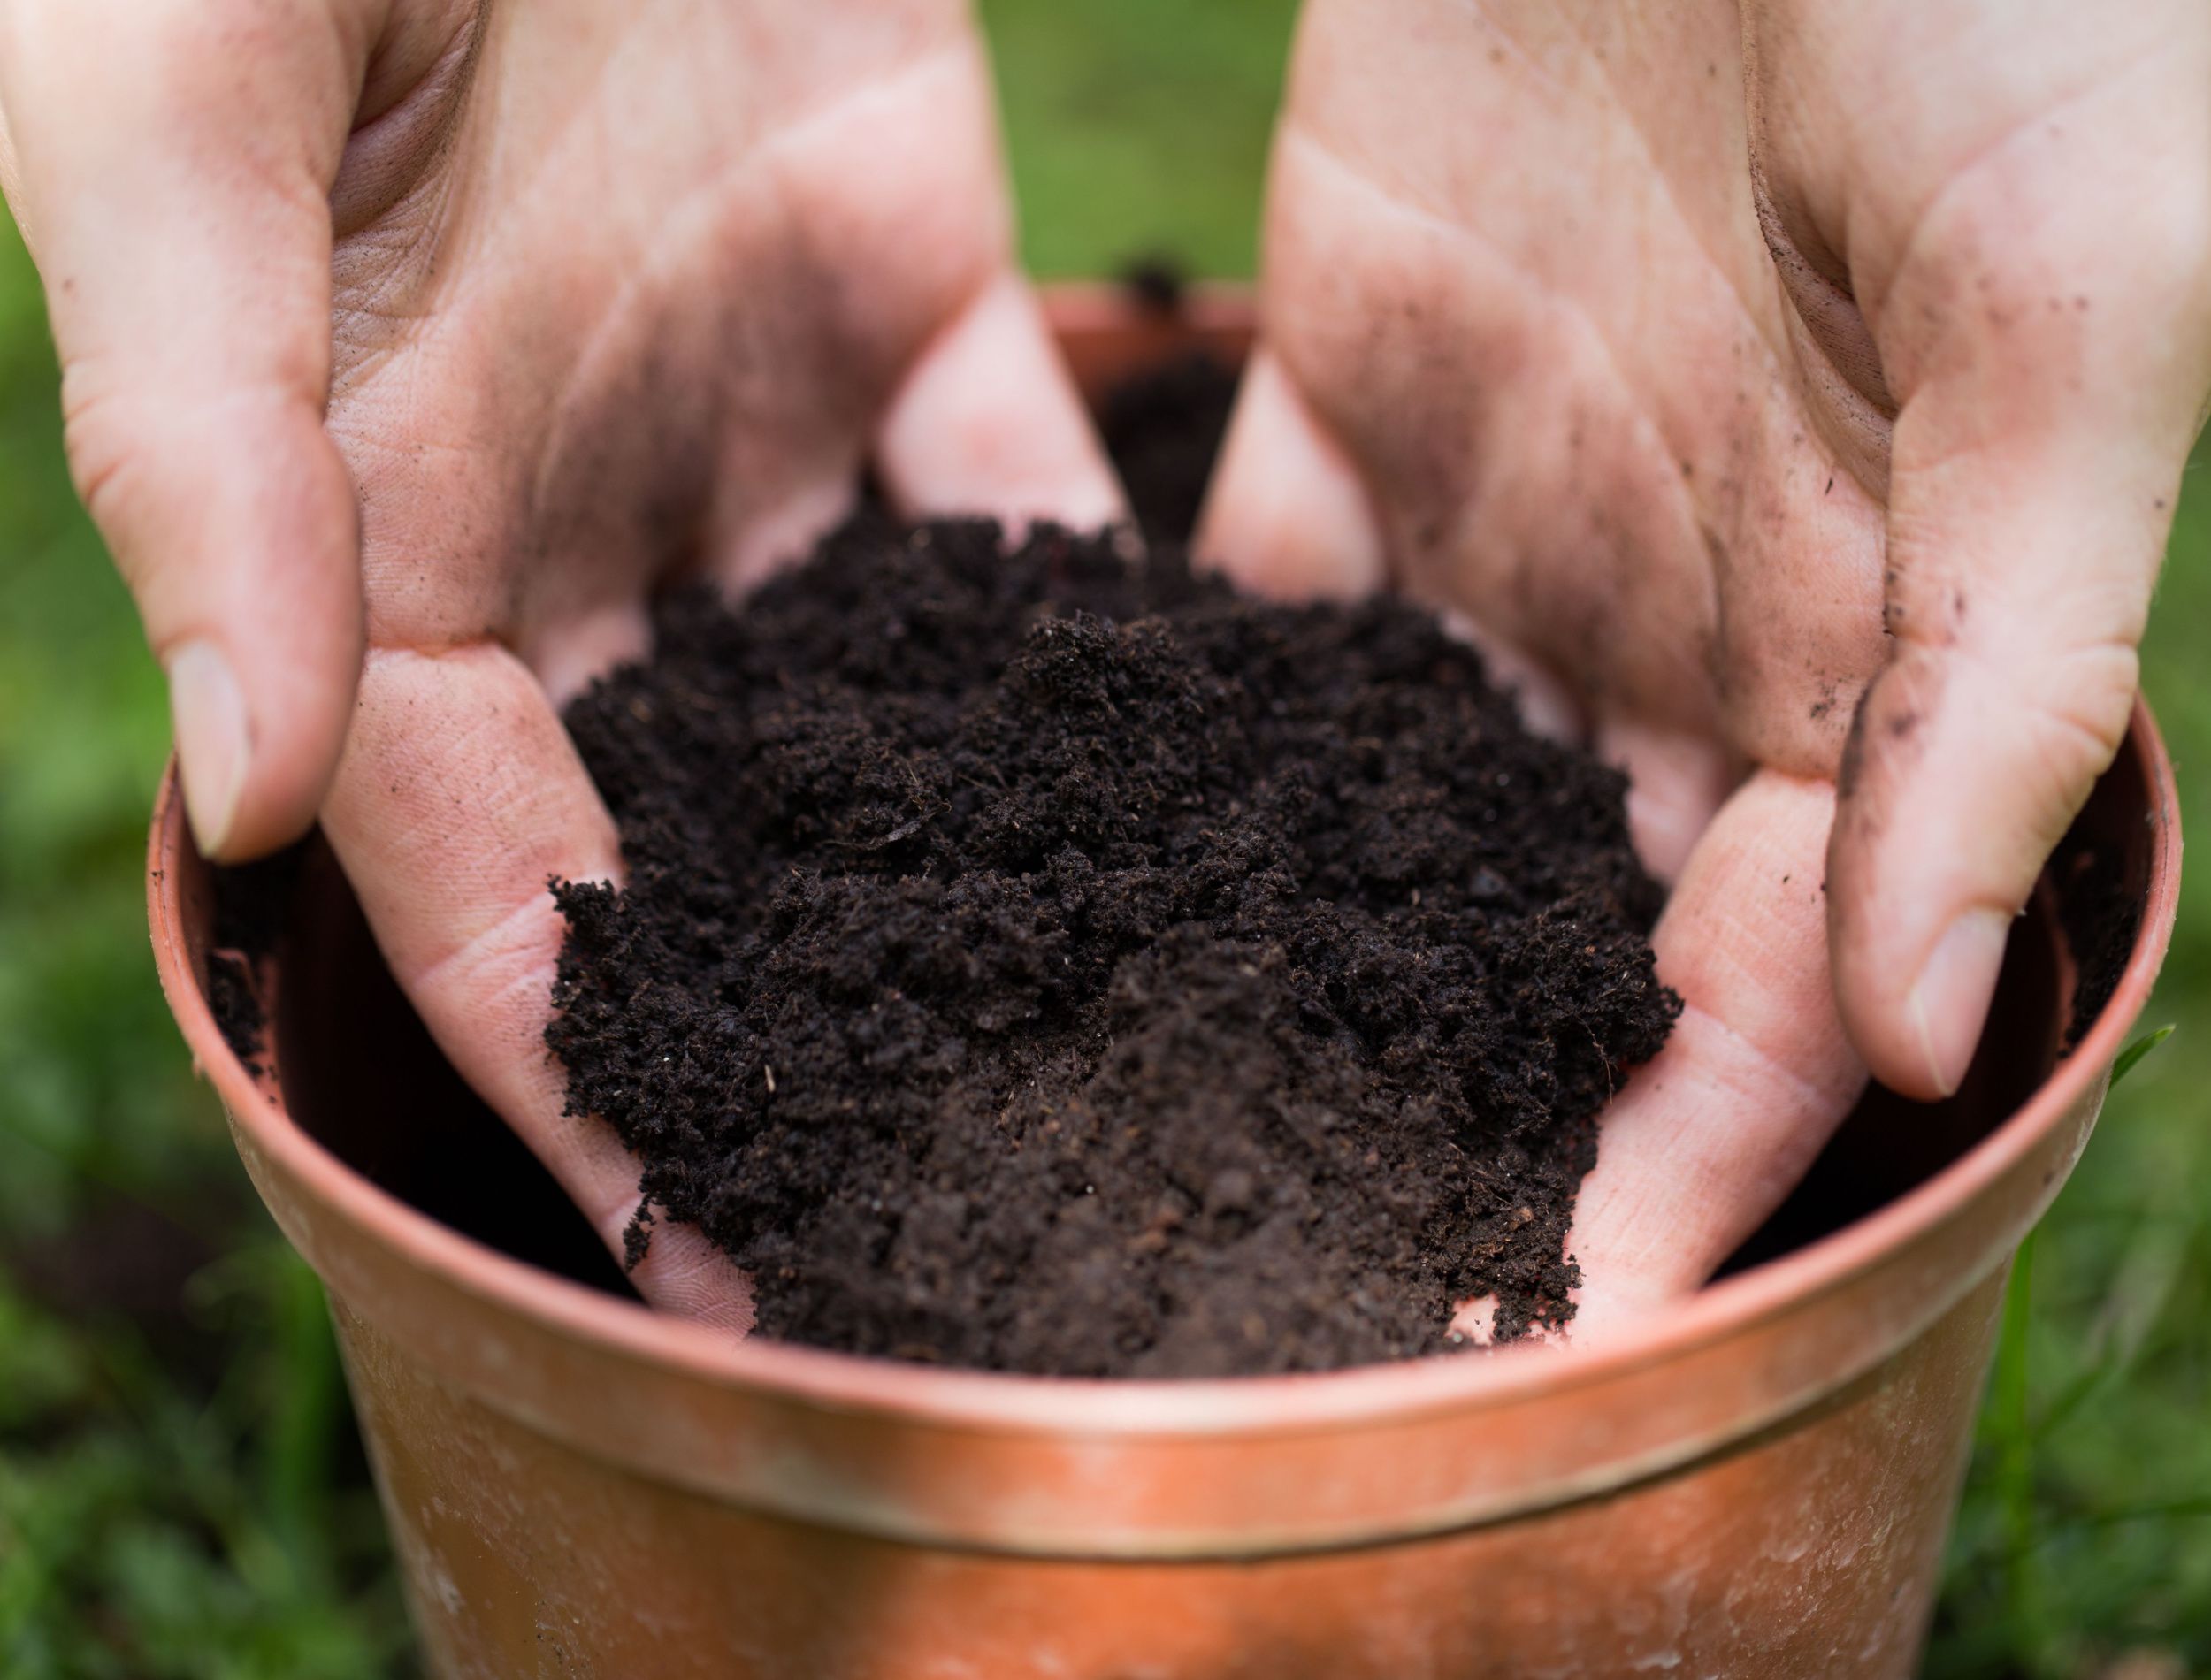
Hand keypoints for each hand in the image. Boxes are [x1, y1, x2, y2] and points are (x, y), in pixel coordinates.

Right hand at [0, 0, 1119, 1322]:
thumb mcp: (176, 106)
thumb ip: (205, 447)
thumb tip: (265, 799)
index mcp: (382, 518)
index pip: (488, 868)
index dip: (591, 1072)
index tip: (718, 1263)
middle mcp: (573, 503)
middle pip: (709, 834)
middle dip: (821, 1032)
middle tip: (971, 1223)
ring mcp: (742, 403)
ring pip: (882, 695)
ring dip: (987, 865)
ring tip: (1131, 1052)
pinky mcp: (901, 281)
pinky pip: (1014, 492)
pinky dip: (1099, 624)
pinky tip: (1216, 766)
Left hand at [1204, 0, 2210, 1334]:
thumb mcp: (2064, 308)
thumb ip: (1996, 670)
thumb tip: (1913, 1027)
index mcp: (1854, 642)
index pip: (1766, 974)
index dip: (1674, 1152)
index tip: (1539, 1315)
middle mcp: (1664, 627)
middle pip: (1541, 935)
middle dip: (1438, 1100)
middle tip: (1277, 1265)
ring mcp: (1497, 526)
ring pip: (1368, 806)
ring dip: (1264, 955)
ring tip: (1118, 1112)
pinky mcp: (1346, 404)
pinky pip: (1232, 617)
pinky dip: (1156, 732)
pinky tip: (1037, 852)